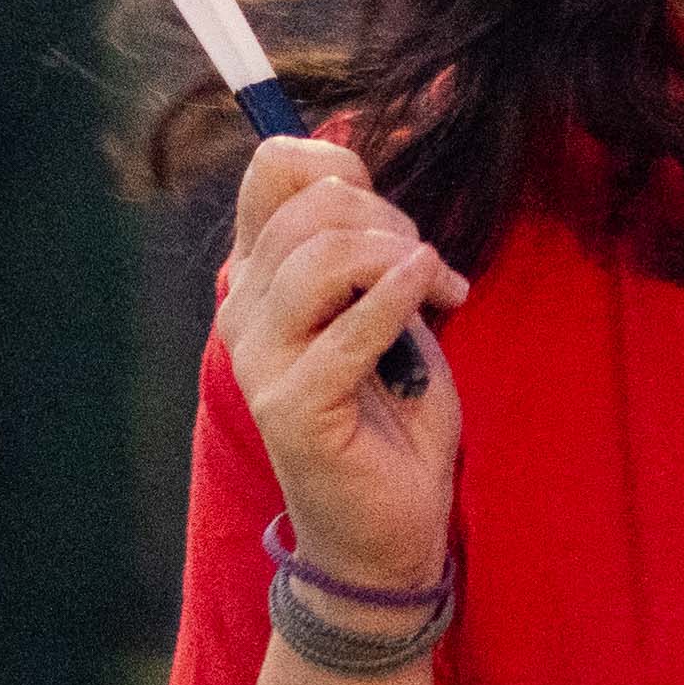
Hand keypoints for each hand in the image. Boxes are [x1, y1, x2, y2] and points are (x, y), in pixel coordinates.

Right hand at [223, 133, 465, 595]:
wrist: (392, 523)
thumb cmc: (394, 411)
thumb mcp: (384, 305)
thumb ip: (368, 244)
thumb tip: (369, 164)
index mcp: (261, 276)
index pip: (272, 170)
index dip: (337, 161)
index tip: (388, 207)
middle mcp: (245, 311)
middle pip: (308, 208)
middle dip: (387, 218)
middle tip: (429, 266)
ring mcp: (261, 360)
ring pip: (321, 258)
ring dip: (396, 256)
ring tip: (438, 290)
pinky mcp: (292, 406)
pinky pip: (349, 329)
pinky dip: (397, 298)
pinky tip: (434, 293)